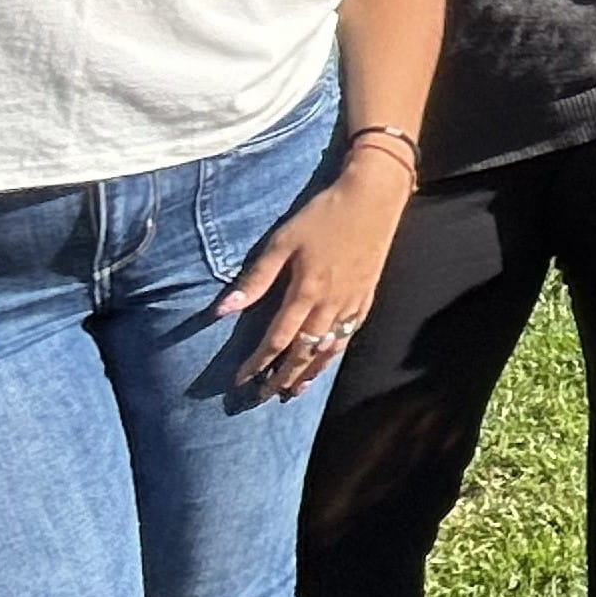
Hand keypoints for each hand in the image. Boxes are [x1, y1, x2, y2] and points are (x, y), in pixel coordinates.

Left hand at [216, 163, 412, 398]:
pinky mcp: (366, 296)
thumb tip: (222, 310)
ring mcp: (352, 302)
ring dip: (309, 372)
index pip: (276, 340)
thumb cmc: (323, 216)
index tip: (240, 381)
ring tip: (293, 391)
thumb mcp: (282, 241)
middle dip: (281, 378)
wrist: (373, 198)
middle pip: (303, 352)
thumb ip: (255, 278)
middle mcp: (330, 304)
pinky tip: (326, 359)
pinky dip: (334, 353)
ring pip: (328, 348)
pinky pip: (349, 334)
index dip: (257, 364)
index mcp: (306, 292)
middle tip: (263, 398)